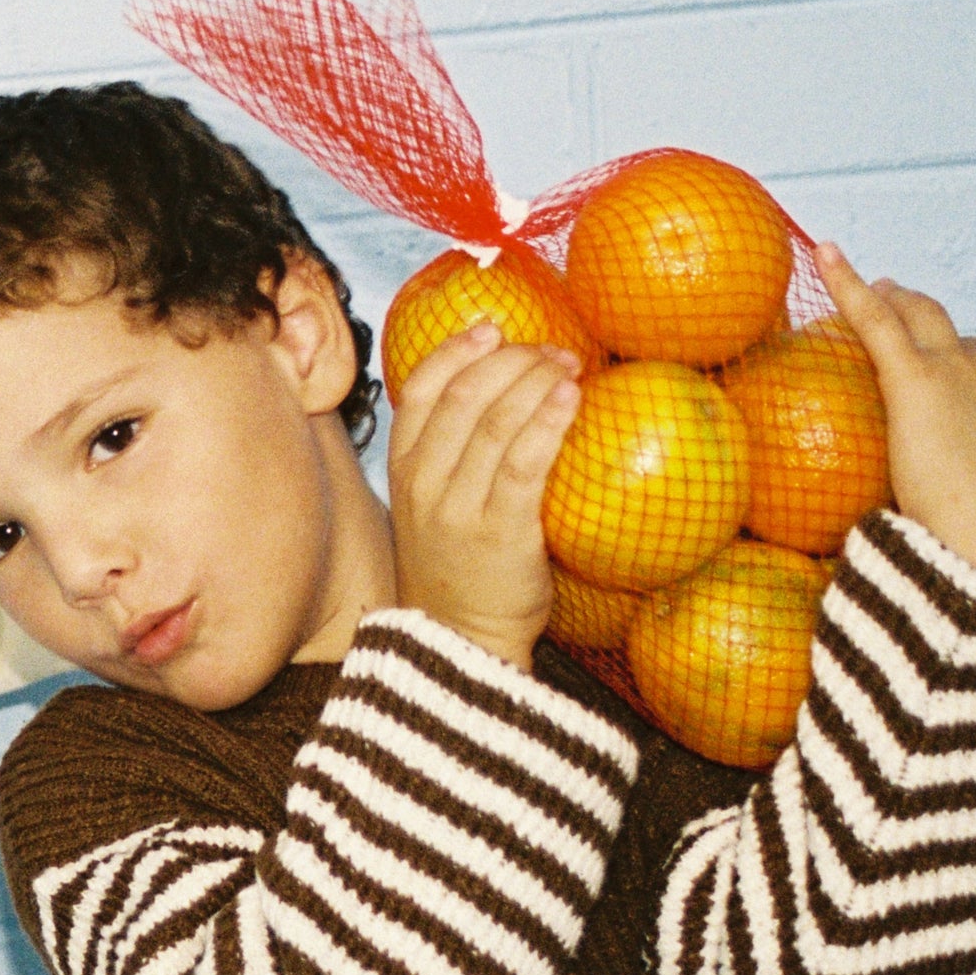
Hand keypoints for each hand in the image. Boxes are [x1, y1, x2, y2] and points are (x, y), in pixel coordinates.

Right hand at [385, 324, 580, 670]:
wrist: (461, 646)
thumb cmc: (458, 576)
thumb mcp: (432, 513)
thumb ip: (449, 462)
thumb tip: (499, 403)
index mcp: (403, 473)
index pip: (418, 391)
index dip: (456, 351)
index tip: (493, 329)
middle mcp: (423, 484)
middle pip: (463, 395)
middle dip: (511, 359)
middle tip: (552, 349)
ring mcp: (458, 508)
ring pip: (494, 420)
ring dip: (536, 380)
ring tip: (569, 365)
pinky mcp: (501, 532)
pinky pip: (524, 462)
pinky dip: (548, 421)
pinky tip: (571, 399)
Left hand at [820, 246, 975, 597]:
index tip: (958, 404)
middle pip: (965, 349)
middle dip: (940, 347)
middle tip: (907, 344)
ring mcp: (965, 372)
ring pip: (925, 319)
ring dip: (901, 301)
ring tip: (878, 291)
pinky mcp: (918, 379)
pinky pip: (877, 321)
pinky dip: (846, 284)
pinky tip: (822, 254)